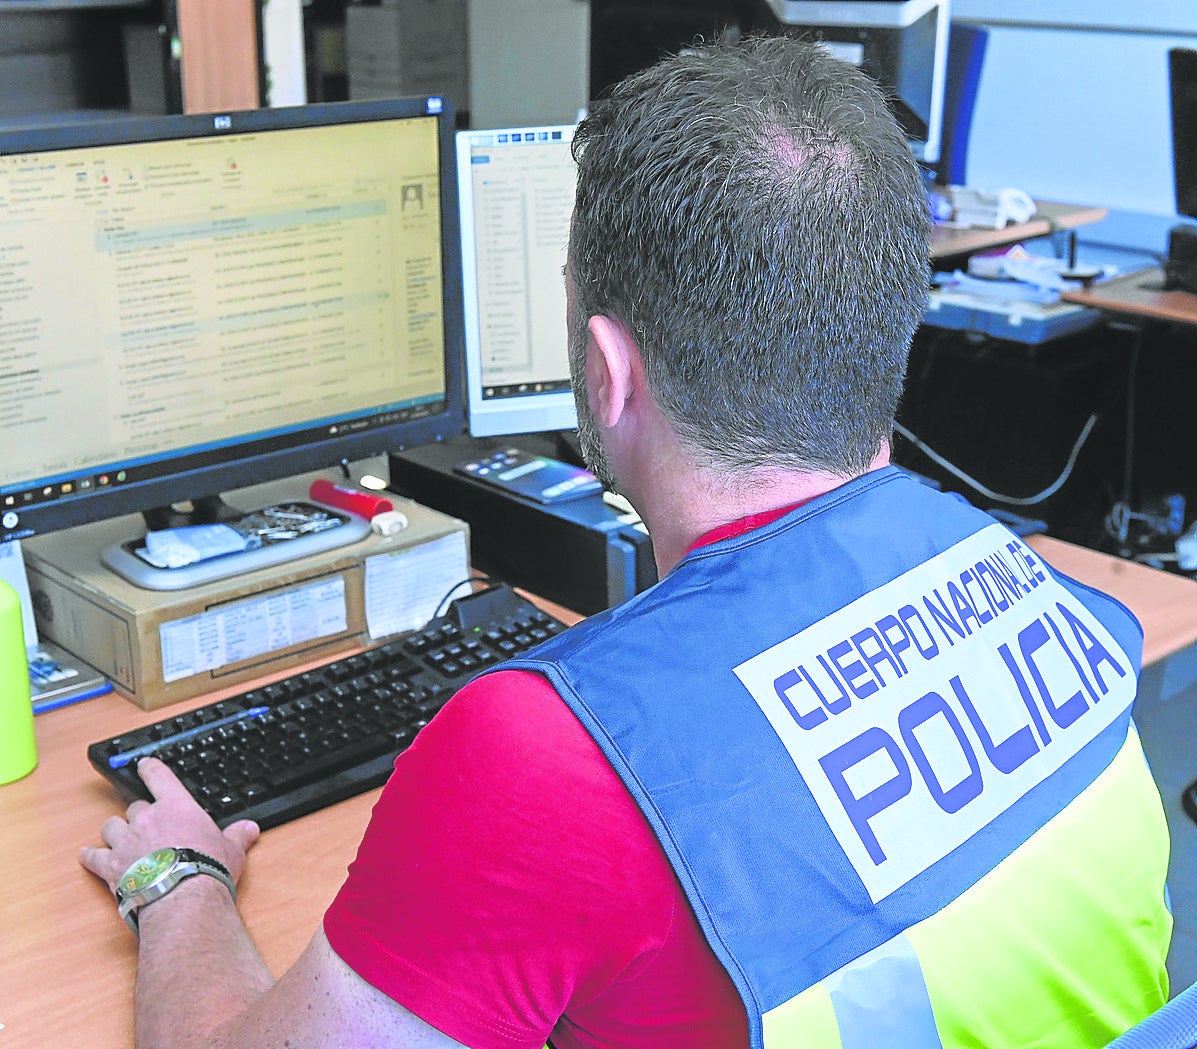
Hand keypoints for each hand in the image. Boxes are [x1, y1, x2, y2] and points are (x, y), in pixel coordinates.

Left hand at [79, 757, 259, 896]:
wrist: (182, 897)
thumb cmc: (207, 869)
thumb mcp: (231, 849)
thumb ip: (237, 836)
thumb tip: (250, 829)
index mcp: (176, 806)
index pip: (158, 776)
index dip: (149, 768)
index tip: (144, 765)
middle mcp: (147, 819)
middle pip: (134, 806)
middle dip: (139, 815)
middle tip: (147, 825)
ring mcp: (125, 841)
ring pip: (110, 826)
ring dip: (114, 831)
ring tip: (120, 838)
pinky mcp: (110, 866)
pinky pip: (93, 856)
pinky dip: (91, 856)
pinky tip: (90, 857)